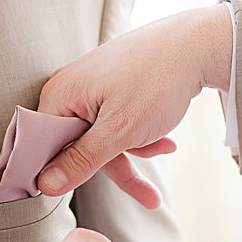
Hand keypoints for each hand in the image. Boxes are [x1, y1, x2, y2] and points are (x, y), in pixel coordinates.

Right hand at [35, 5, 233, 207]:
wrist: (197, 44)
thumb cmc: (156, 82)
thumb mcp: (119, 131)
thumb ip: (81, 160)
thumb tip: (44, 185)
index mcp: (60, 95)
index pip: (44, 145)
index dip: (60, 172)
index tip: (78, 193)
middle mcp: (71, 87)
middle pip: (79, 144)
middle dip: (117, 167)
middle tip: (150, 197)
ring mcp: (93, 85)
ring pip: (104, 135)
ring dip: (134, 149)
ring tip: (167, 147)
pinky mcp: (115, 84)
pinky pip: (118, 120)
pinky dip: (140, 133)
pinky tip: (166, 139)